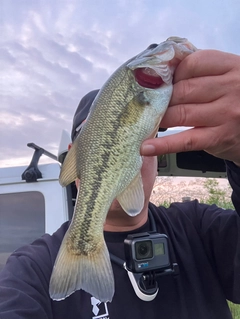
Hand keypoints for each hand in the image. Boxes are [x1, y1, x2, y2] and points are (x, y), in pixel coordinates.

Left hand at [141, 49, 239, 165]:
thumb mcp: (227, 77)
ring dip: (160, 118)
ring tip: (146, 121)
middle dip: (162, 99)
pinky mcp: (220, 137)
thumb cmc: (236, 99)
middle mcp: (231, 88)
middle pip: (183, 90)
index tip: (165, 83)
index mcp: (231, 66)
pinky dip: (164, 145)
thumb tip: (164, 69)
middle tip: (150, 105)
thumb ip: (202, 71)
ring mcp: (226, 113)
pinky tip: (147, 147)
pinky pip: (186, 140)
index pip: (191, 64)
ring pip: (181, 113)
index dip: (173, 74)